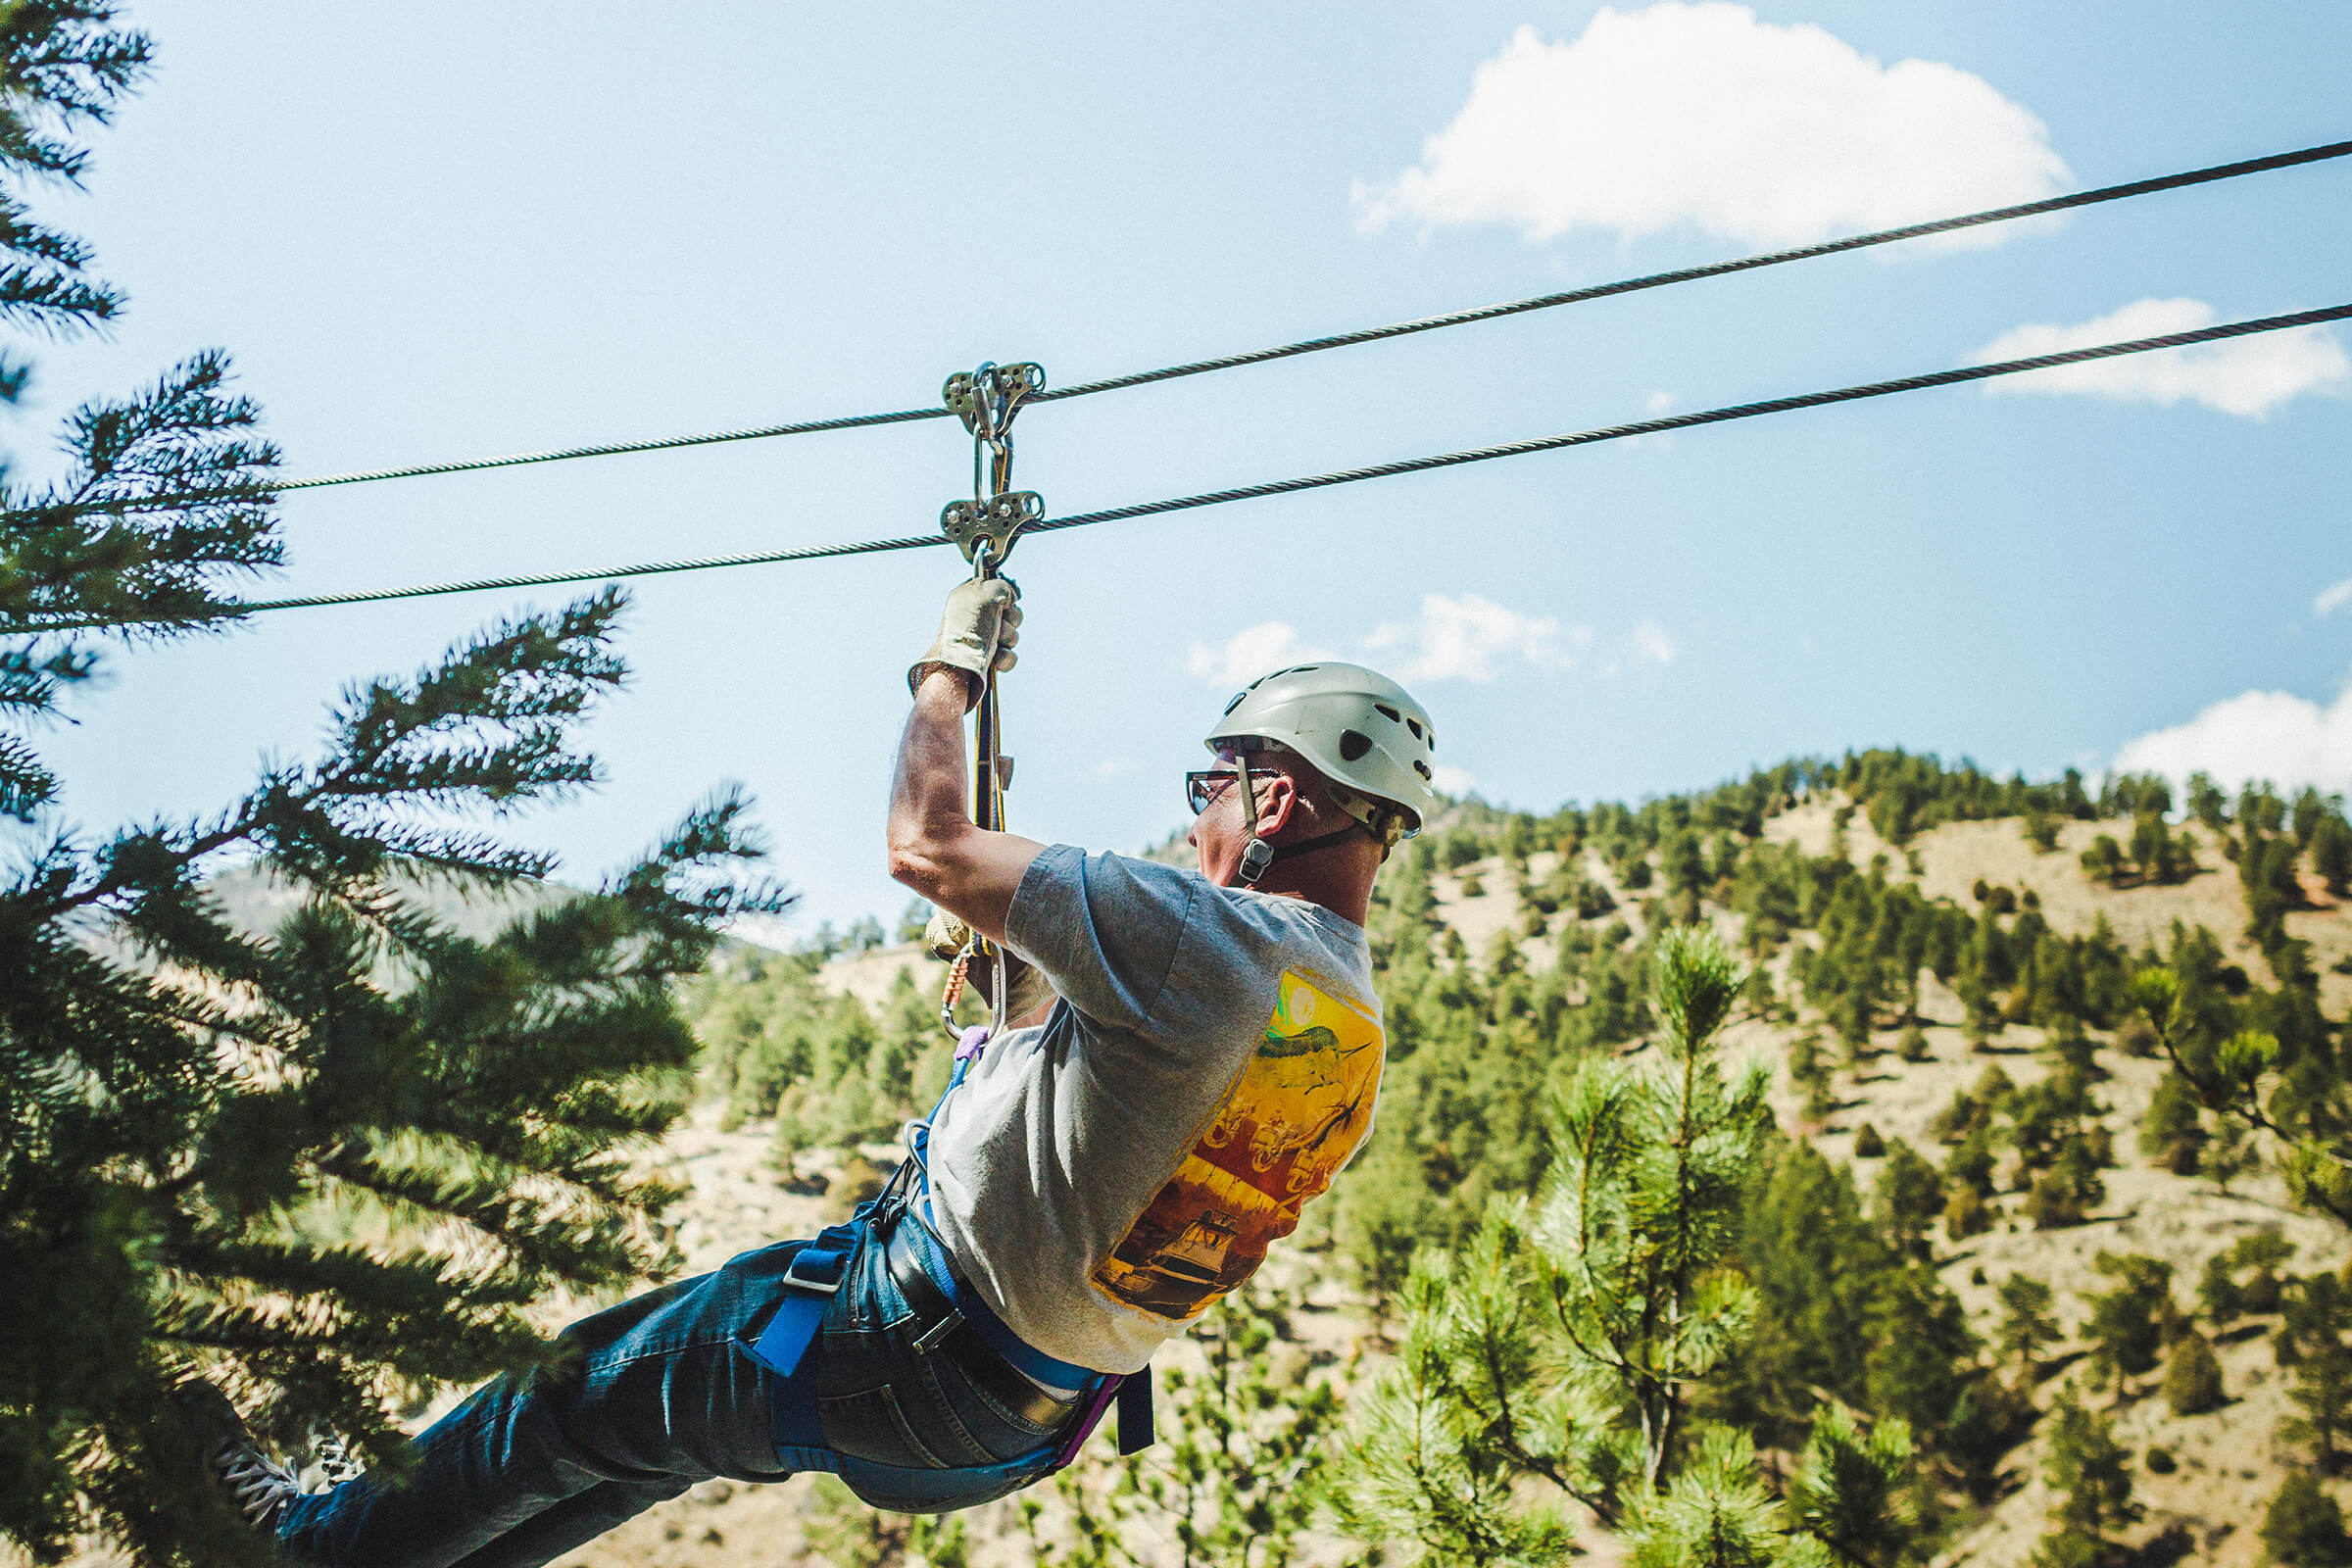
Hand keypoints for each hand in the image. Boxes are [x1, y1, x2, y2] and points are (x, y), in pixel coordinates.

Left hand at [907, 576, 1021, 706]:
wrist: (954, 667)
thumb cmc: (965, 628)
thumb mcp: (983, 593)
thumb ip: (1001, 586)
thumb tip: (1010, 598)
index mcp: (969, 597)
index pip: (997, 589)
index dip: (1005, 596)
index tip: (1003, 602)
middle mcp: (977, 617)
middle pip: (1010, 612)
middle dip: (1010, 619)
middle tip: (997, 623)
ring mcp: (983, 640)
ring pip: (1013, 634)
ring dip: (1008, 638)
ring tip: (993, 643)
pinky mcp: (988, 660)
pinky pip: (1010, 656)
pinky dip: (1006, 658)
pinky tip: (995, 659)